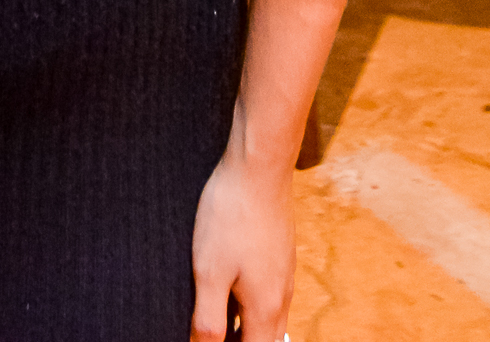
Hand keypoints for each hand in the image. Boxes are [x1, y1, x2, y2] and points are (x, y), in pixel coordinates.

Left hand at [190, 145, 293, 341]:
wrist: (259, 166)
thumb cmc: (231, 216)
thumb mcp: (210, 272)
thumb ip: (208, 320)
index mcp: (266, 310)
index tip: (206, 341)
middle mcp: (282, 297)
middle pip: (263, 341)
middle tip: (206, 334)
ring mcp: (283, 273)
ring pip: (266, 318)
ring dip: (242, 326)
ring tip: (214, 316)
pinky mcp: (278, 253)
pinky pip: (266, 293)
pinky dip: (247, 302)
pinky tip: (227, 284)